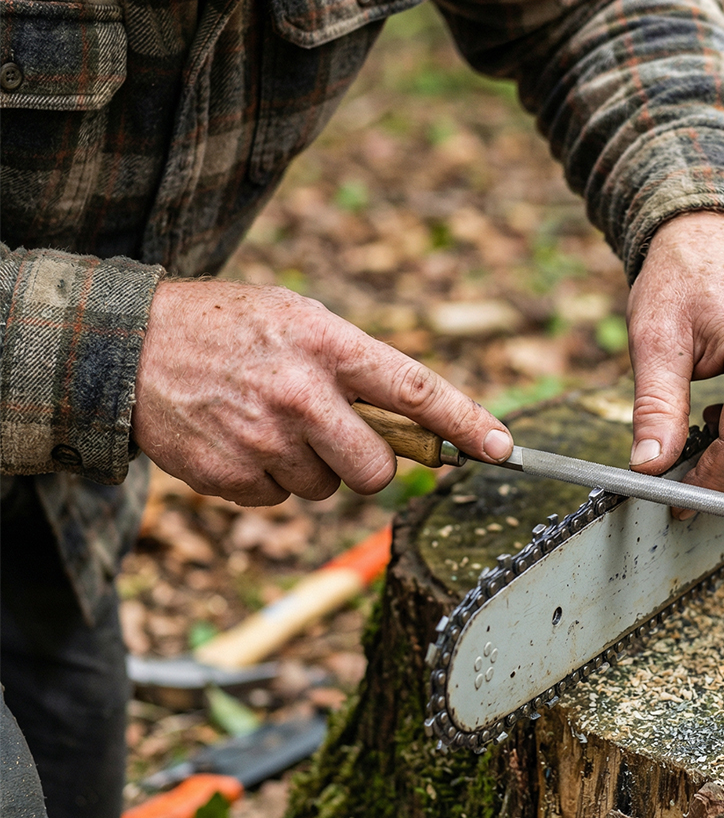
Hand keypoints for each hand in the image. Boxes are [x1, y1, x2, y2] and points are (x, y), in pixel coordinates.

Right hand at [132, 280, 511, 505]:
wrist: (127, 348)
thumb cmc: (229, 329)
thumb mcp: (297, 317)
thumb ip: (357, 365)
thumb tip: (418, 424)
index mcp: (326, 345)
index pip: (415, 390)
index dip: (465, 422)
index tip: (503, 447)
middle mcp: (300, 395)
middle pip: (376, 469)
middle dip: (370, 465)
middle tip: (339, 438)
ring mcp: (264, 440)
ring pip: (327, 489)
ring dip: (312, 467)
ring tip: (271, 424)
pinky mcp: (232, 478)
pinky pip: (280, 500)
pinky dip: (270, 478)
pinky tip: (242, 440)